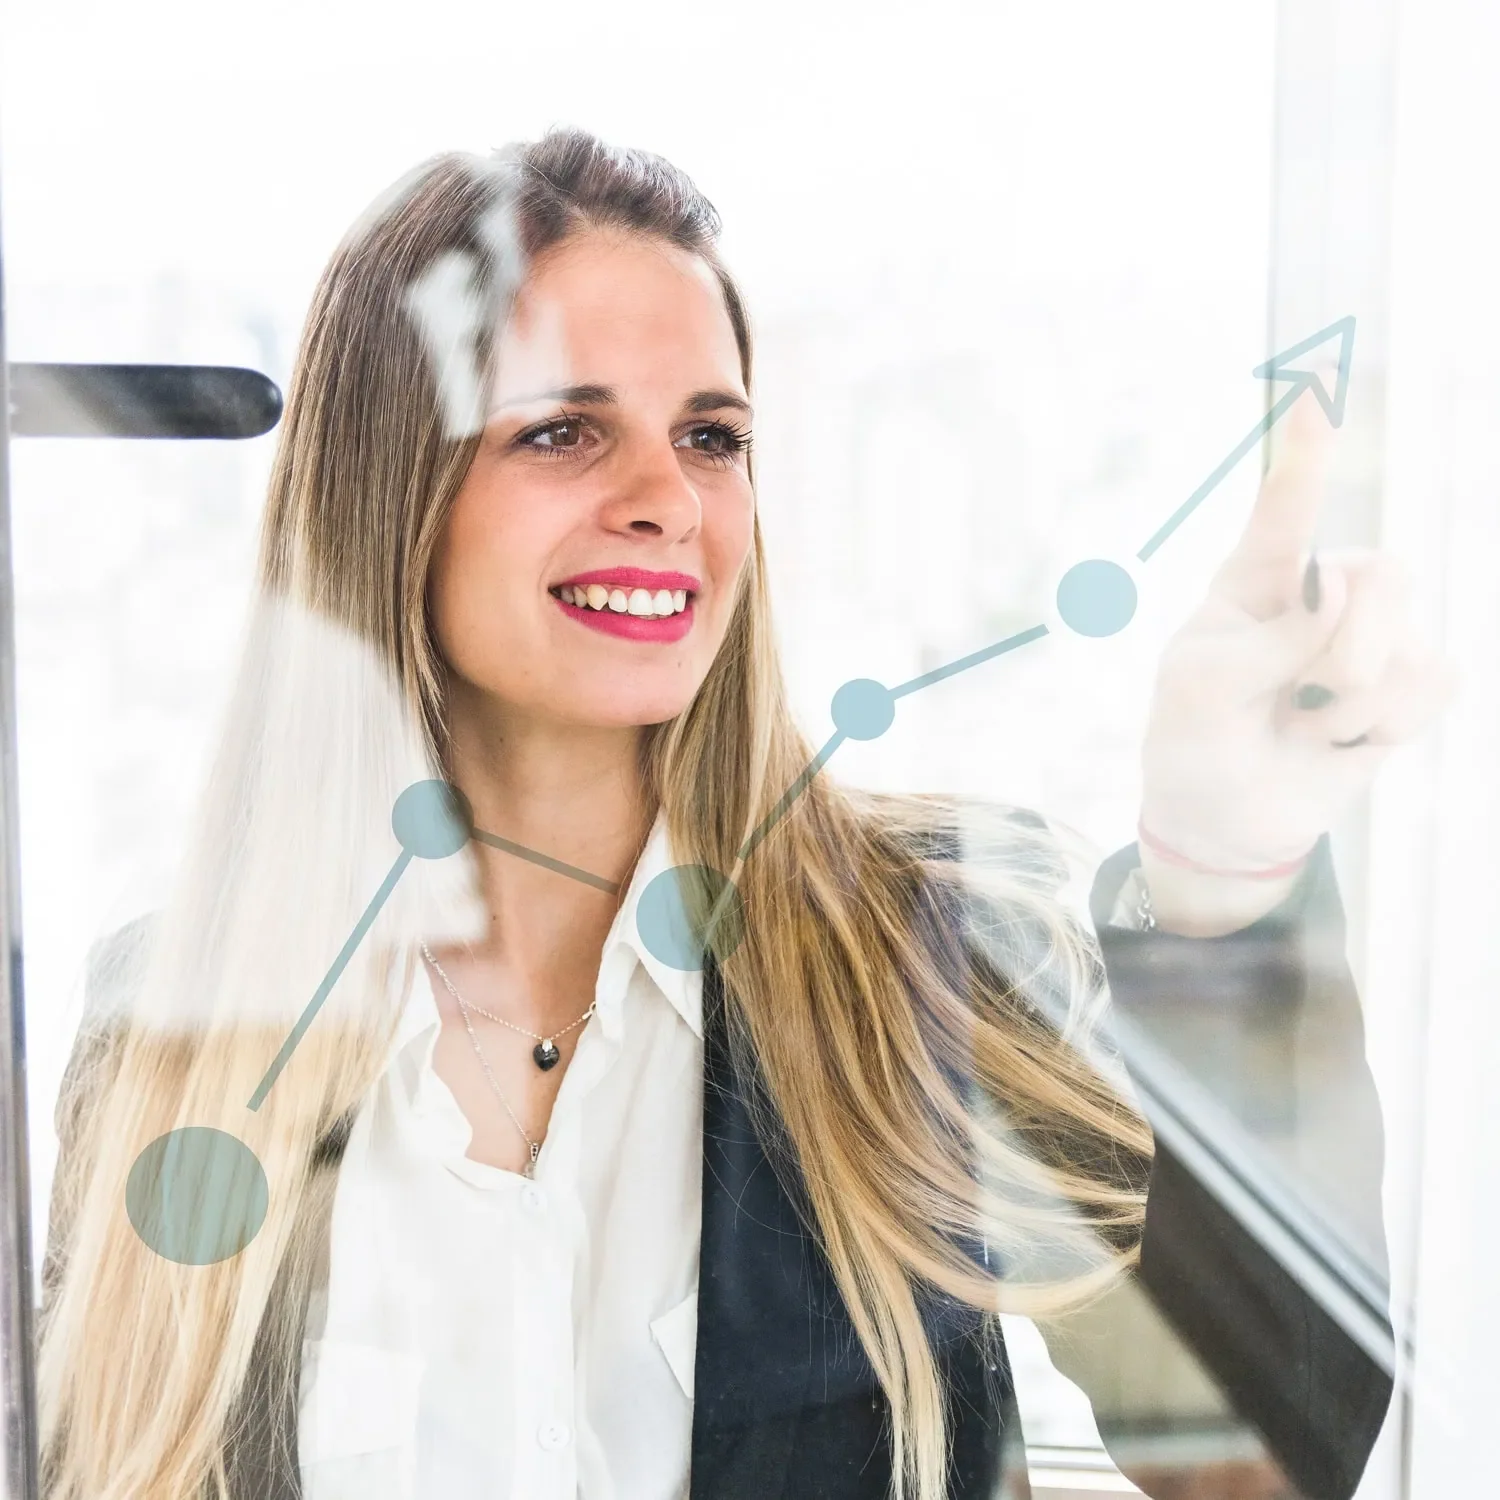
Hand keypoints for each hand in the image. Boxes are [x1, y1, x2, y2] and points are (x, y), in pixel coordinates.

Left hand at [1137, 387, 1458, 935]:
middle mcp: (1324, 591)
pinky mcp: (1408, 680)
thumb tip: (1339, 586)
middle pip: (1385, 577)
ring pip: (1405, 645)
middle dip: (1345, 652)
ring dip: (1347, 707)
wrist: (1227, 817)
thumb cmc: (1197, 738)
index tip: (1320, 385)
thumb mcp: (1203, 689)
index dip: (1308, 453)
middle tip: (1295, 698)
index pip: (1286, 508)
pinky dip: (1379, 728)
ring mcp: (1373, 633)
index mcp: (1255, 579)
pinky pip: (1430, 686)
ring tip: (1302, 723)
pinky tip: (1340, 738)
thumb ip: (1270, 638)